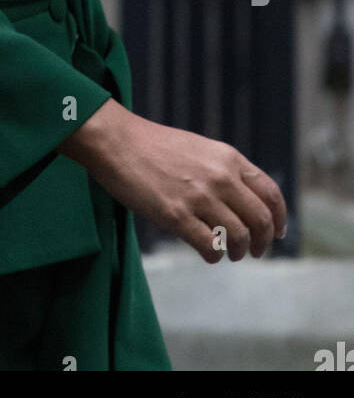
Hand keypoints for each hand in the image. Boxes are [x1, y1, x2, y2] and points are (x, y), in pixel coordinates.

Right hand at [58, 98, 287, 263]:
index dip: (279, 218)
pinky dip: (215, 255)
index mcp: (228, 158)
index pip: (271, 193)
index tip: (276, 233)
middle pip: (261, 220)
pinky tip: (208, 253)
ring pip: (239, 237)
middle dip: (262, 242)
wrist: (117, 142)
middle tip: (254, 251)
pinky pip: (211, 246)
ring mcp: (199, 197)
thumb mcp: (199, 148)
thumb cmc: (154, 146)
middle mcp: (220, 177)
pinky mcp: (176, 216)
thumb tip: (244, 201)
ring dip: (238, 251)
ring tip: (228, 253)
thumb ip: (223, 171)